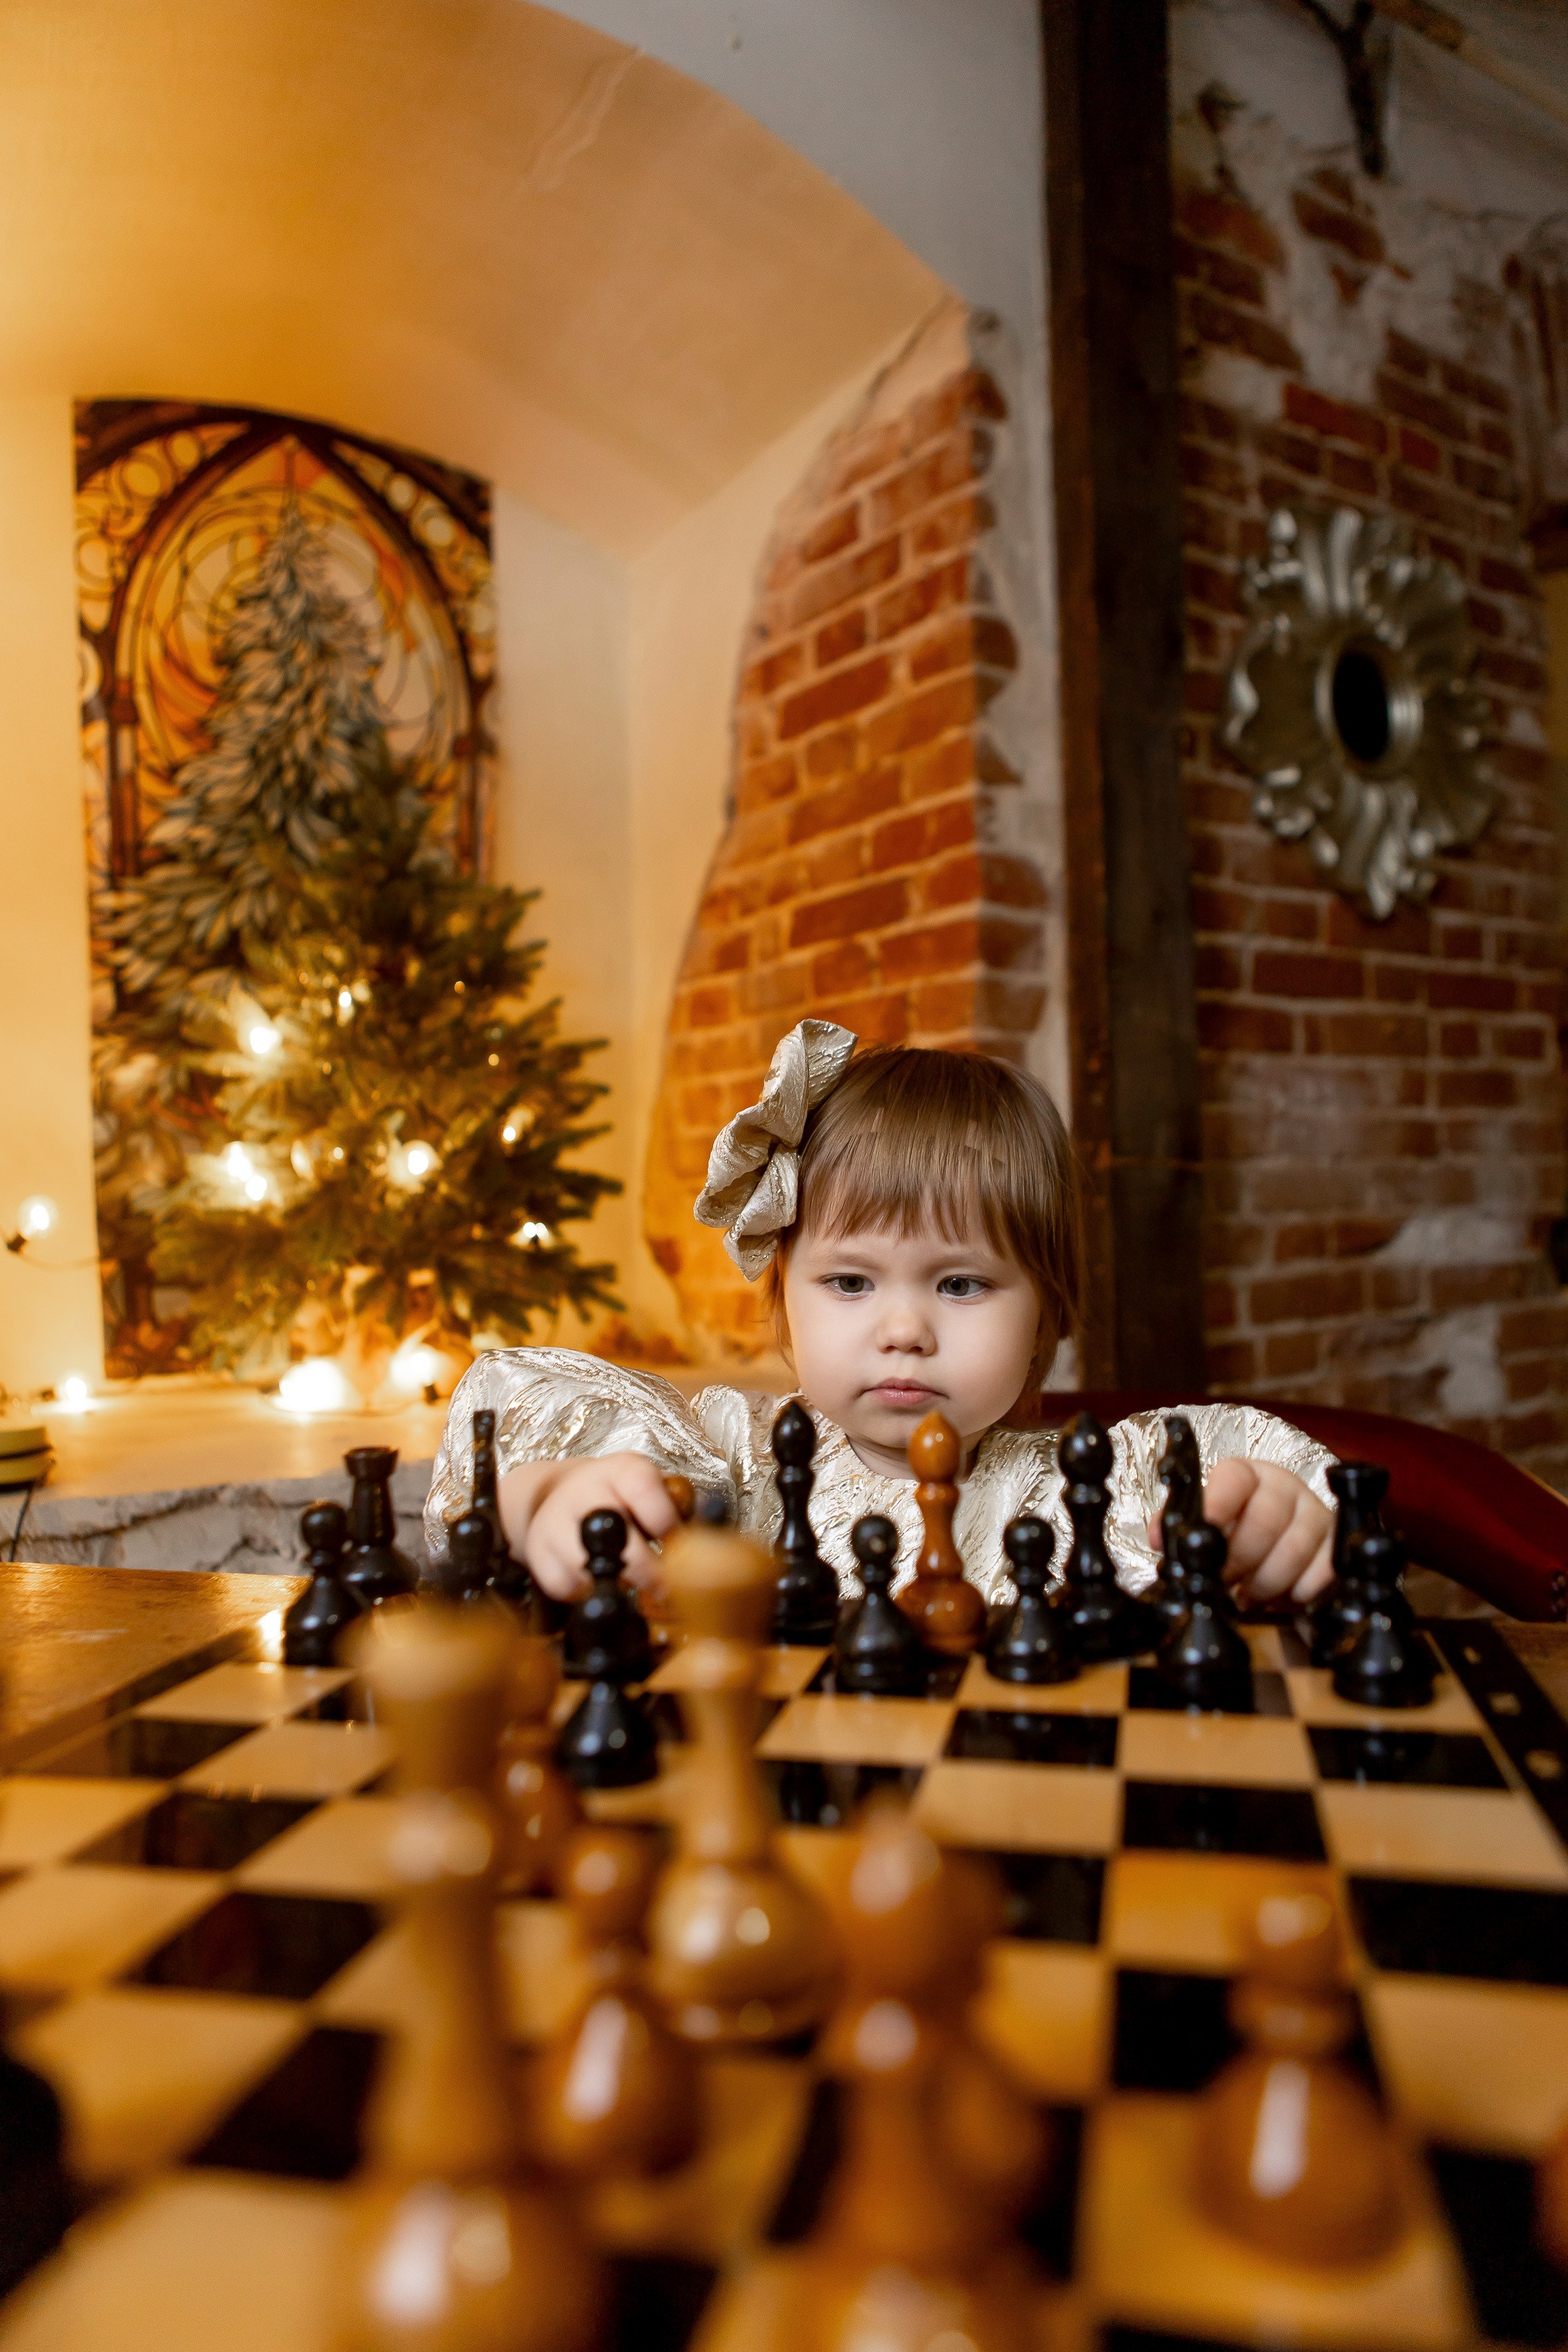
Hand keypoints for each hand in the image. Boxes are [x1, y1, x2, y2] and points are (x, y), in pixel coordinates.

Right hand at [497, 1452, 677, 1600]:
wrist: (559, 1496)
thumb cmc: (621, 1498)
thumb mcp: (650, 1489)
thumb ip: (676, 1511)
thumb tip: (702, 1549)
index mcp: (621, 1470)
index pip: (644, 1490)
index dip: (665, 1524)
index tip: (677, 1546)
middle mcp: (583, 1490)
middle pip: (614, 1534)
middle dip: (645, 1570)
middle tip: (663, 1589)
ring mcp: (554, 1521)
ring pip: (587, 1567)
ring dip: (614, 1585)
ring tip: (630, 1586)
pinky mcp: (536, 1551)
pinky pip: (564, 1587)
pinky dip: (585, 1594)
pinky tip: (597, 1584)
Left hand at [1148, 1458, 1333, 1606]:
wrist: (1286, 1543)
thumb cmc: (1238, 1531)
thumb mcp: (1208, 1525)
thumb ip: (1179, 1526)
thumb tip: (1158, 1537)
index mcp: (1247, 1476)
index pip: (1235, 1478)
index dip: (1219, 1504)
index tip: (1207, 1530)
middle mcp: (1285, 1487)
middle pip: (1266, 1519)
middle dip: (1240, 1558)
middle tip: (1226, 1580)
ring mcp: (1315, 1513)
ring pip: (1294, 1548)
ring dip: (1266, 1581)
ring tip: (1249, 1593)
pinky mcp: (1337, 1543)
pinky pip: (1323, 1571)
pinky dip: (1299, 1591)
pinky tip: (1284, 1596)